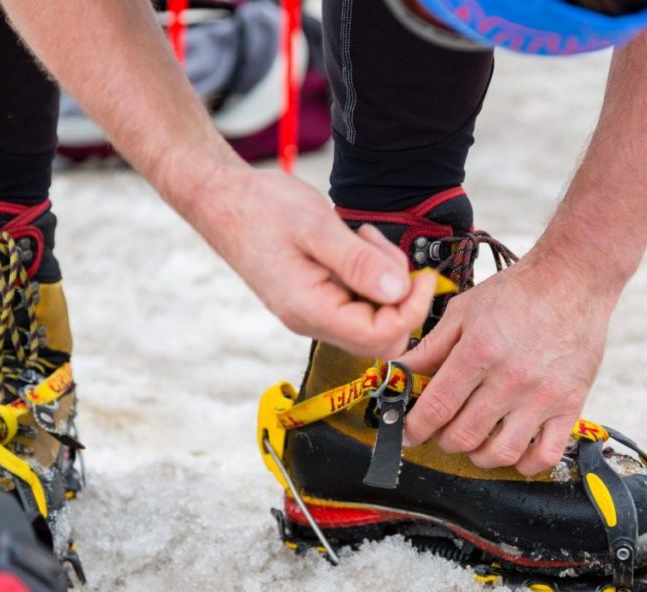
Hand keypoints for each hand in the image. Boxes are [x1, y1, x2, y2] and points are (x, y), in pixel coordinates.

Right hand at [191, 166, 436, 357]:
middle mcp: (311, 320)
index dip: (412, 309)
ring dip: (384, 280)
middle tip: (386, 252)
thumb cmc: (260, 208)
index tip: (424, 275)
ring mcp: (313, 312)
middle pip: (382, 337)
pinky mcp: (317, 298)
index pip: (380, 335)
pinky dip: (369, 274)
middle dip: (400, 297)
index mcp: (310, 310)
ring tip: (363, 238)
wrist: (221, 200)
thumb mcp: (315, 225)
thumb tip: (399, 290)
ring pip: (374, 318)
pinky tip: (355, 243)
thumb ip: (358, 261)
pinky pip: (359, 301)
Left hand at [399, 250, 613, 475]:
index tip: (409, 431)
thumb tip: (397, 373)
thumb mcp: (463, 311)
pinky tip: (513, 448)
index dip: (415, 427)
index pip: (437, 408)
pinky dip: (525, 464)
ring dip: (479, 455)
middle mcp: (511, 378)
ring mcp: (542, 395)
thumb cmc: (517, 293)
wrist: (572, 279)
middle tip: (442, 429)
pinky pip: (545, 455)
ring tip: (475, 440)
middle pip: (464, 435)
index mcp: (479, 351)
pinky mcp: (570, 404)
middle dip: (443, 439)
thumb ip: (430, 347)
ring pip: (501, 453)